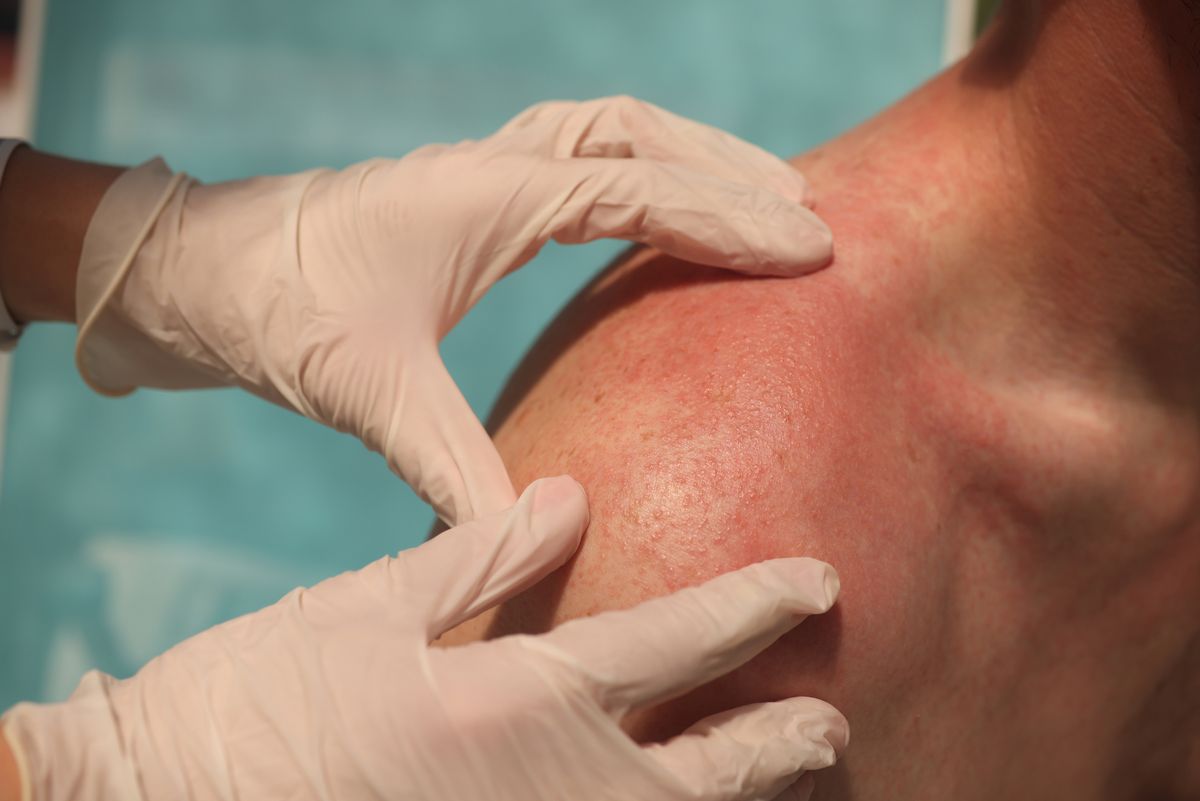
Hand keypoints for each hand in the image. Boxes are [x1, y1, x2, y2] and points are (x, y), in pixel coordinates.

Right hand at [2, 476, 846, 800]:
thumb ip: (481, 555)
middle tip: (831, 723)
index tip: (818, 581)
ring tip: (790, 779)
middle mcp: (556, 783)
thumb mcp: (368, 608)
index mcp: (525, 695)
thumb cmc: (259, 701)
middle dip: (780, 741)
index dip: (758, 605)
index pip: (679, 640)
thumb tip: (566, 501)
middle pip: (707, 767)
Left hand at [74, 96, 833, 523]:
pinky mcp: (465, 202)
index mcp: (485, 195)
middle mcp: (491, 169)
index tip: (807, 245)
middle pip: (634, 134)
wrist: (192, 275)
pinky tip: (652, 219)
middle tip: (804, 213)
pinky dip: (633, 176)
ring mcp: (478, 176)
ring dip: (684, 155)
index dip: (728, 215)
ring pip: (605, 135)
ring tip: (755, 196)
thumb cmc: (271, 311)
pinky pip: (572, 167)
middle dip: (726, 167)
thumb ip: (449, 463)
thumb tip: (529, 535)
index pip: (635, 188)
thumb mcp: (364, 391)